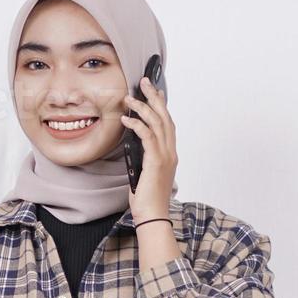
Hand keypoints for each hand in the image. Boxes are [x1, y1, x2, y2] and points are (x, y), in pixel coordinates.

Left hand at [120, 75, 177, 221]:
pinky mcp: (155, 162)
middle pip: (165, 117)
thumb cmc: (147, 199)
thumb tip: (134, 145)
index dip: (162, 106)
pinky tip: (126, 119)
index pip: (168, 124)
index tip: (156, 91)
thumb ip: (143, 157)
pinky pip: (147, 136)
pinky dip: (137, 124)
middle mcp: (170, 152)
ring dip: (142, 107)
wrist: (152, 216)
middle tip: (145, 81)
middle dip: (154, 97)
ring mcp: (165, 156)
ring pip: (156, 123)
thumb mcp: (144, 173)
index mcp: (170, 154)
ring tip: (129, 98)